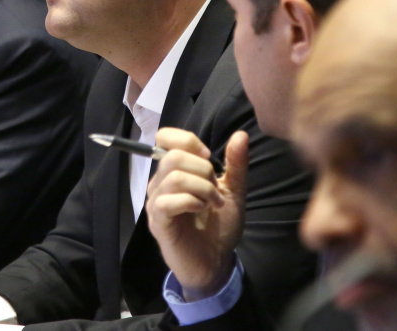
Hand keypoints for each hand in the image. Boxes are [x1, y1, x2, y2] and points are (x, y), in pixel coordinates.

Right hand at [146, 128, 248, 299]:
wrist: (216, 262)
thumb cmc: (219, 226)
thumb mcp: (234, 191)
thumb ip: (235, 164)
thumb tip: (241, 134)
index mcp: (174, 171)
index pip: (164, 137)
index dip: (188, 140)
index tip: (209, 158)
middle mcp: (160, 183)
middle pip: (172, 156)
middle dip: (202, 170)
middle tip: (215, 190)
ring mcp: (156, 202)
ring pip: (173, 177)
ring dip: (201, 188)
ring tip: (212, 203)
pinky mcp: (158, 222)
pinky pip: (167, 201)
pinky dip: (191, 202)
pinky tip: (201, 210)